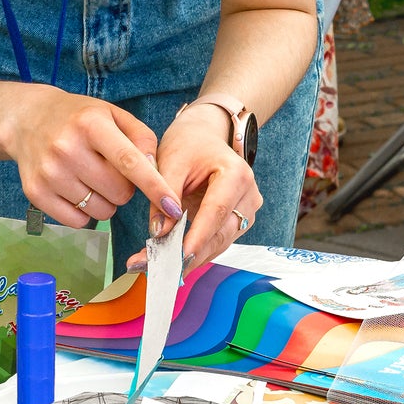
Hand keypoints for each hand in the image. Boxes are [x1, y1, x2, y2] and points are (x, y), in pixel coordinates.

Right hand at [0, 84, 181, 232]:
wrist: (26, 120)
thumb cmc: (79, 118)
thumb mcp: (113, 115)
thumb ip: (142, 139)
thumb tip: (156, 172)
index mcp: (91, 124)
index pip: (129, 162)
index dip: (155, 187)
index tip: (173, 207)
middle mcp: (67, 148)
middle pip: (118, 193)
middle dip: (124, 188)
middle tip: (111, 171)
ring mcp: (49, 172)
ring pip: (100, 211)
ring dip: (105, 202)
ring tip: (92, 178)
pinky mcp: (36, 193)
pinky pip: (77, 221)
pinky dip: (84, 212)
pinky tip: (77, 190)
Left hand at [155, 104, 261, 269]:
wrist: (204, 136)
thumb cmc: (188, 144)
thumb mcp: (170, 161)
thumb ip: (164, 195)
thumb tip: (158, 233)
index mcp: (237, 174)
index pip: (217, 211)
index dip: (198, 236)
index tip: (178, 256)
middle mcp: (248, 196)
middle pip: (220, 234)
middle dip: (188, 254)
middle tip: (156, 267)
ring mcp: (246, 211)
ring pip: (218, 244)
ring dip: (189, 258)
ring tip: (155, 265)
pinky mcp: (237, 221)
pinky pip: (216, 242)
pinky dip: (193, 251)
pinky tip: (170, 258)